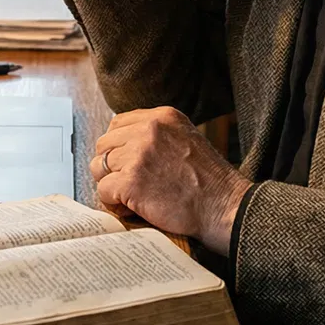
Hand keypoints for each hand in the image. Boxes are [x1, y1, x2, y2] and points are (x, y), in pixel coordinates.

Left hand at [90, 106, 251, 254]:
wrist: (225, 208)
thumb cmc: (209, 182)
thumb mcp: (186, 139)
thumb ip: (156, 135)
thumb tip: (121, 144)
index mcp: (162, 117)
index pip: (117, 124)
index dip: (119, 147)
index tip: (129, 164)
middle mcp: (149, 129)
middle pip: (104, 144)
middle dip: (113, 166)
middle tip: (131, 184)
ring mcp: (139, 154)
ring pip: (99, 167)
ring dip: (112, 185)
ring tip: (133, 197)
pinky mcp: (132, 181)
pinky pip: (103, 190)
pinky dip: (114, 203)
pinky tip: (133, 208)